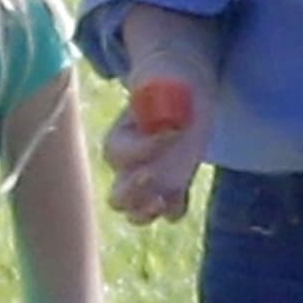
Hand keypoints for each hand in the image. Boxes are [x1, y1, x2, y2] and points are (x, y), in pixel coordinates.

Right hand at [103, 60, 216, 223]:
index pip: (119, 153)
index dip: (143, 148)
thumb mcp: (161, 88)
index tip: (172, 132)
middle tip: (151, 175)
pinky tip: (183, 194)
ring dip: (147, 212)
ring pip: (135, 214)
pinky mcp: (174, 190)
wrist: (185, 96)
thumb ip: (159, 96)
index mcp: (119, 140)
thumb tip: (172, 121)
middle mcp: (129, 168)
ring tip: (161, 199)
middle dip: (132, 192)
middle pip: (117, 197)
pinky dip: (176, 209)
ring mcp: (151, 184)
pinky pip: (171, 212)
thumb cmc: (169, 91)